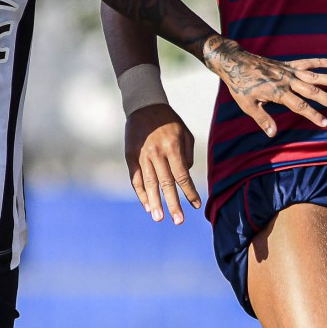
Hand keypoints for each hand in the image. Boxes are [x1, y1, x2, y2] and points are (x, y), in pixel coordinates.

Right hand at [125, 104, 197, 223]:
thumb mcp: (184, 133)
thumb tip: (184, 177)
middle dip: (173, 203)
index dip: (189, 192)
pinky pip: (136, 179)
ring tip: (159, 218)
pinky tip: (147, 206)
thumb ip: (187, 156)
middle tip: (178, 220)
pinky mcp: (130, 157)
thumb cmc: (169, 121)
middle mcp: (156, 153)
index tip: (196, 205)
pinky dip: (141, 193)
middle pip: (166, 183)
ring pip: (148, 184)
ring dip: (154, 202)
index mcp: (172, 147)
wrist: (143, 106)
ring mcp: (141, 155)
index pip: (182, 175)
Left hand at [205, 43, 326, 137]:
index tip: (326, 122)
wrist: (235, 62)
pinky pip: (306, 63)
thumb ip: (262, 119)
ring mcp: (288, 71)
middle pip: (312, 91)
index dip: (313, 115)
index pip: (300, 106)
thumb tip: (273, 134)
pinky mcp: (287, 64)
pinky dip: (319, 62)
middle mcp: (287, 81)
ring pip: (313, 76)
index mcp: (278, 92)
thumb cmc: (240, 86)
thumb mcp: (248, 105)